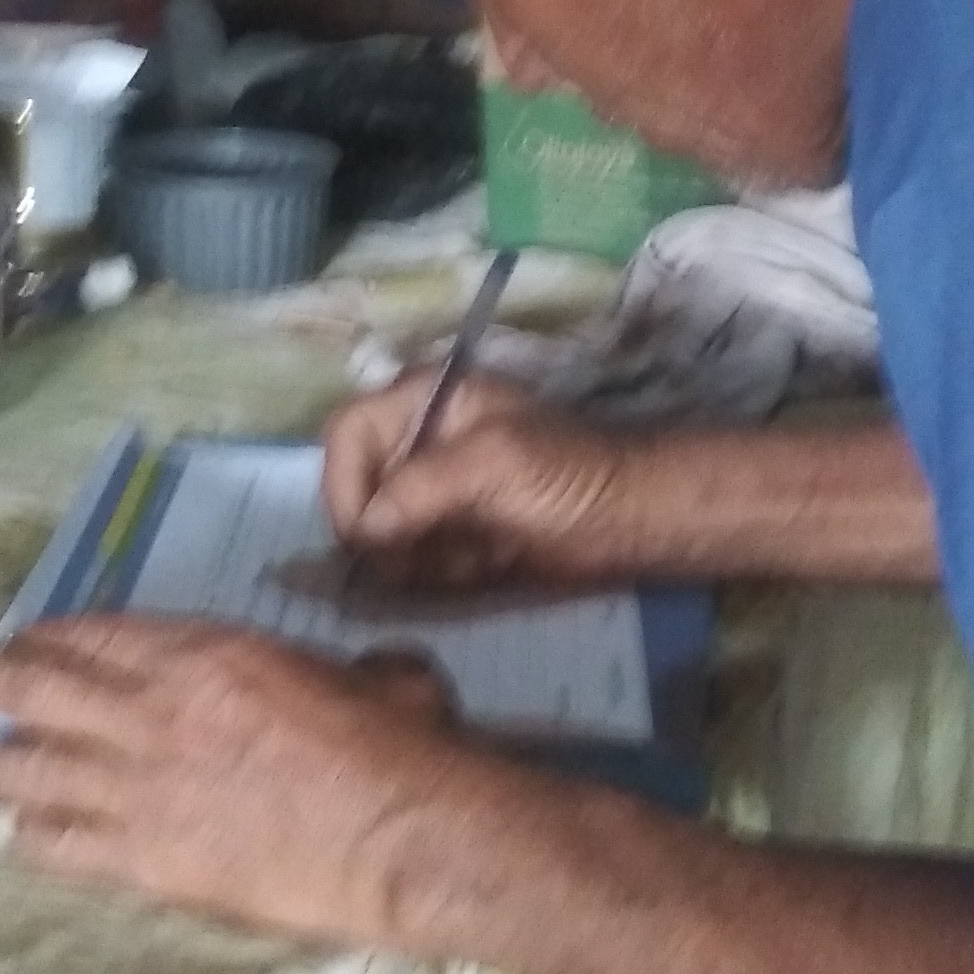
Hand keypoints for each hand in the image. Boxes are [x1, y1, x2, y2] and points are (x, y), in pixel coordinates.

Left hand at [0, 614, 491, 948]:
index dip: (49, 634)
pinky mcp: (142, 861)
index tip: (28, 638)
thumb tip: (359, 675)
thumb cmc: (393, 747)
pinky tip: (19, 831)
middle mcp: (151, 712)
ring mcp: (137, 789)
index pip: (94, 633)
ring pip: (29, 766)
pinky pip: (56, 844)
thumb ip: (327, 668)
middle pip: (39, 687)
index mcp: (204, 654)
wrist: (395, 839)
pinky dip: (29, 834)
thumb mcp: (364, 671)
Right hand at [321, 370, 642, 586]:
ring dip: (409, 559)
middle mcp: (417, 440)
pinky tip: (478, 565)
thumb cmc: (568, 475)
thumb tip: (364, 529)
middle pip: (354, 489)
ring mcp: (432, 490)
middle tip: (416, 561)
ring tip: (464, 558)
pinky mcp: (448, 532)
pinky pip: (409, 560)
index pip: (346, 435)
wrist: (629, 520)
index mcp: (422, 400)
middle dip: (380, 533)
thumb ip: (421, 487)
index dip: (345, 486)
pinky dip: (432, 573)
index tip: (367, 537)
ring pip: (378, 533)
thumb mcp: (493, 464)